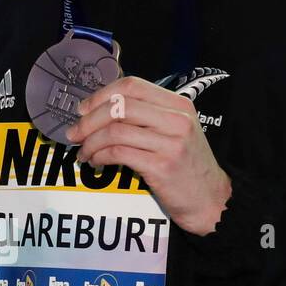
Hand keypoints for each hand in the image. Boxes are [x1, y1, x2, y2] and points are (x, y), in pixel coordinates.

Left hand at [68, 76, 230, 235]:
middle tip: (74, 133)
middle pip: (119, 107)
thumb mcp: (172, 131)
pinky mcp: (162, 166)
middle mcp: (177, 120)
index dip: (101, 95)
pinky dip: (99, 156)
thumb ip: (143, 116)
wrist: (211, 199)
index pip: (132, 86)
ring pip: (115, 131)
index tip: (83, 109)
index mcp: (178, 105)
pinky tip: (95, 162)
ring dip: (90, 142)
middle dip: (89, 120)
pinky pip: (118, 153)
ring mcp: (171, 143)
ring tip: (83, 152)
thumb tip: (95, 109)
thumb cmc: (184, 163)